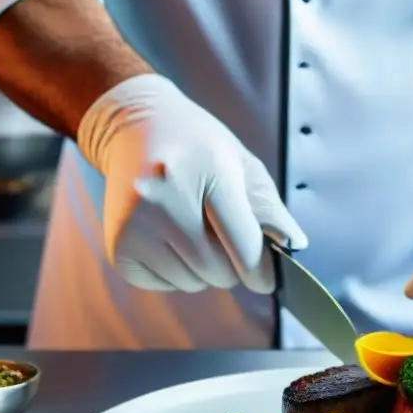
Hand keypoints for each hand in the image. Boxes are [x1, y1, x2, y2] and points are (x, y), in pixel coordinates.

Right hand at [78, 74, 305, 292]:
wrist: (135, 127)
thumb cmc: (197, 147)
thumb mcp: (242, 164)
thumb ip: (269, 209)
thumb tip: (294, 246)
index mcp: (206, 173)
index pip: (243, 245)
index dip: (262, 270)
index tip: (268, 278)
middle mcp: (163, 201)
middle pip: (219, 272)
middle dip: (231, 264)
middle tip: (221, 233)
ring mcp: (135, 227)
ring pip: (192, 283)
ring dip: (202, 268)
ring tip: (191, 228)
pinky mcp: (118, 249)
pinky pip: (165, 286)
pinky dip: (175, 271)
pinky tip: (168, 236)